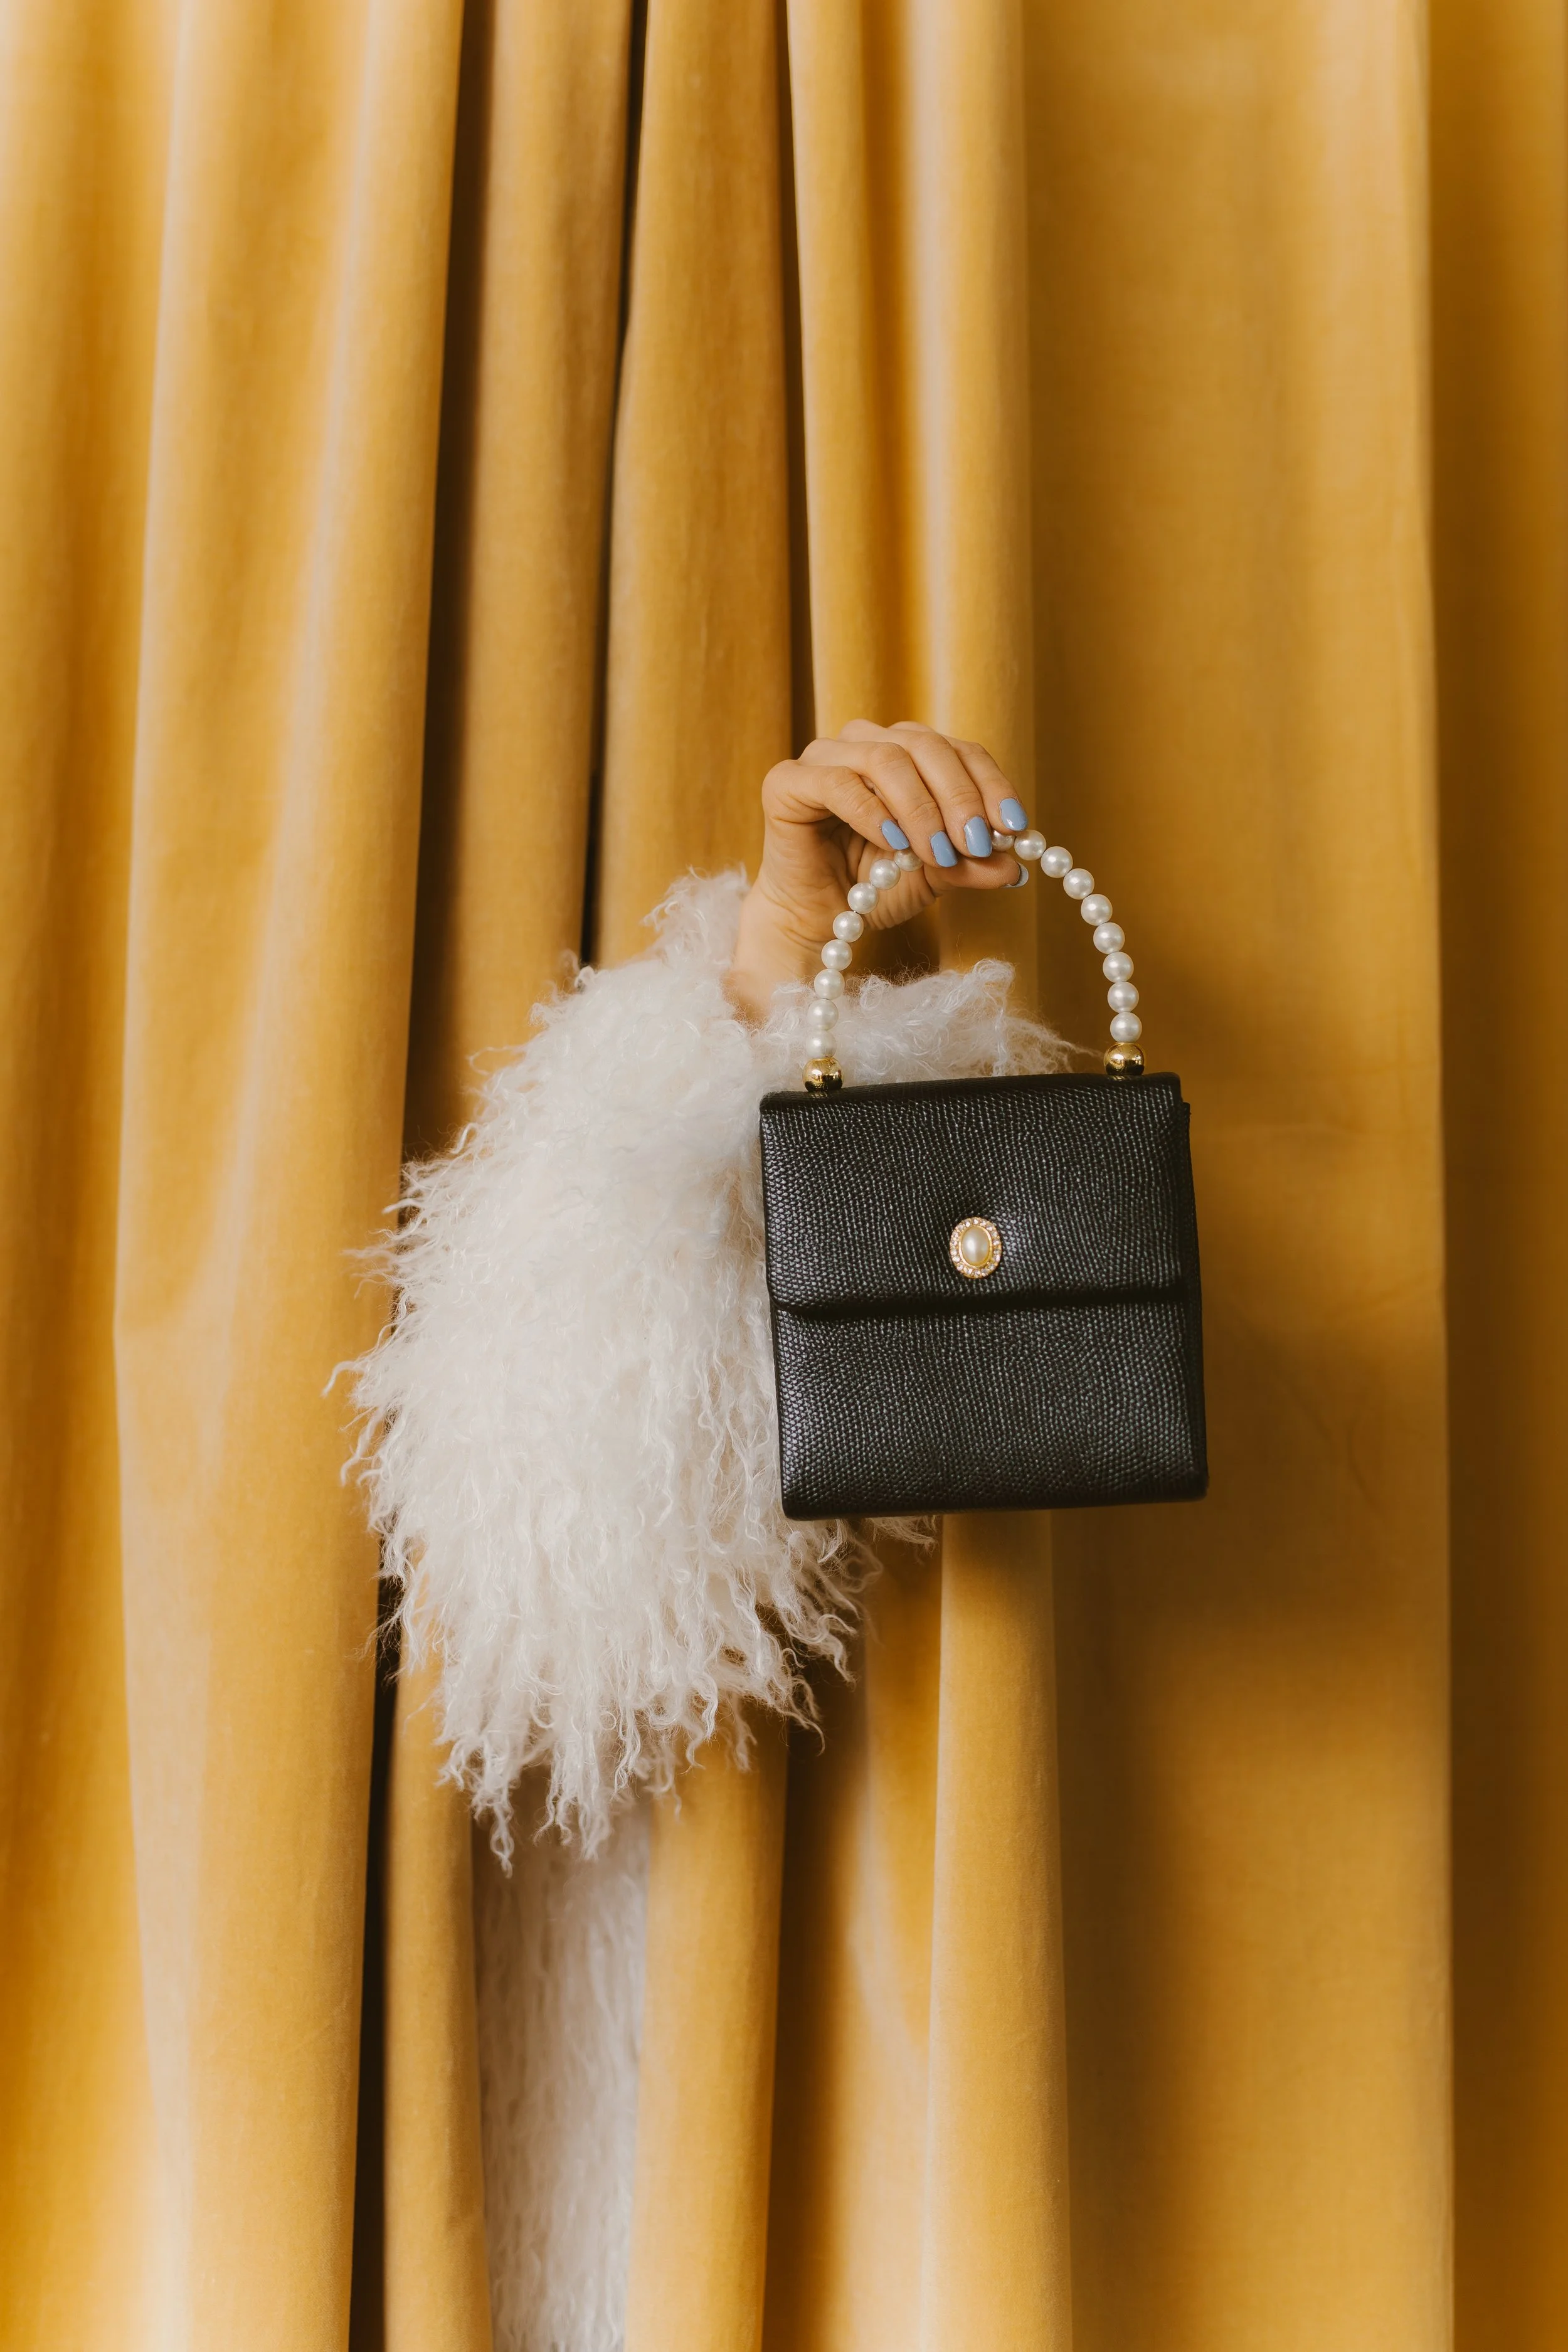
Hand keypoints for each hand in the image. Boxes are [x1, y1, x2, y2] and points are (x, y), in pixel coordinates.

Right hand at [727, 720, 1038, 1021]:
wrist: (817, 920)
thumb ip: (970, 863)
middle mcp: (864, 742)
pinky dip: (872, 812)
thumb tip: (1015, 866)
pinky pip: (836, 783)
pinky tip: (893, 843)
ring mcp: (823, 757)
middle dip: (957, 796)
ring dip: (919, 807)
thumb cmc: (874, 887)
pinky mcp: (788, 782)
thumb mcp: (935, 874)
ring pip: (884, 758)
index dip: (989, 783)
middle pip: (923, 745)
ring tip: (936, 852)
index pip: (957, 749)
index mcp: (904, 751)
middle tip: (975, 842)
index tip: (1014, 826)